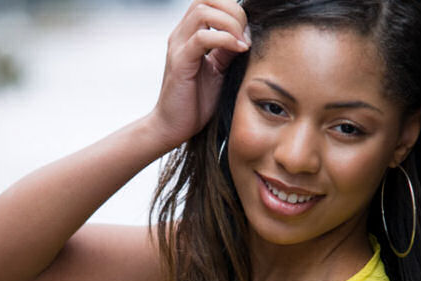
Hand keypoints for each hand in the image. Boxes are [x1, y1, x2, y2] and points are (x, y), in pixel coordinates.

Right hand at [149, 0, 249, 150]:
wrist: (172, 128)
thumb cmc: (195, 103)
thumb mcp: (218, 72)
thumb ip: (228, 51)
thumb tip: (246, 35)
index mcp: (190, 34)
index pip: (211, 2)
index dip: (233, 10)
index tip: (248, 34)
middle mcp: (181, 35)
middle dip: (233, 10)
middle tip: (246, 34)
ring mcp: (178, 47)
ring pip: (203, 11)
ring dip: (230, 22)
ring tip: (243, 42)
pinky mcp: (180, 62)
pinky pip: (202, 37)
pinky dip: (225, 39)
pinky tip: (239, 49)